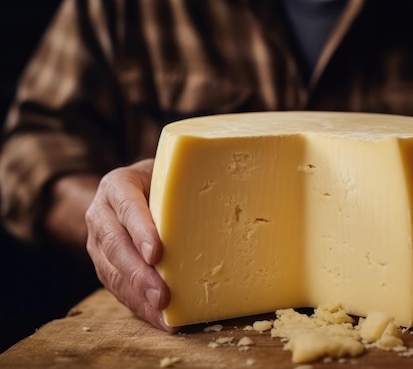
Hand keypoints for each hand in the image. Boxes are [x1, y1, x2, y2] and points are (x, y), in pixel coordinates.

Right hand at [85, 159, 176, 331]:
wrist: (134, 189)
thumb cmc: (164, 181)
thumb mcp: (172, 174)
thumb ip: (187, 185)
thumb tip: (232, 199)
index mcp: (118, 185)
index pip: (127, 207)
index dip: (140, 231)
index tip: (156, 254)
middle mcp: (102, 213)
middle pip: (116, 245)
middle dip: (140, 274)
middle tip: (162, 296)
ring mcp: (98, 242)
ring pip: (113, 272)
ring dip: (139, 296)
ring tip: (163, 313)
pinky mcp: (104, 265)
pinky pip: (118, 288)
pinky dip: (140, 305)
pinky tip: (160, 318)